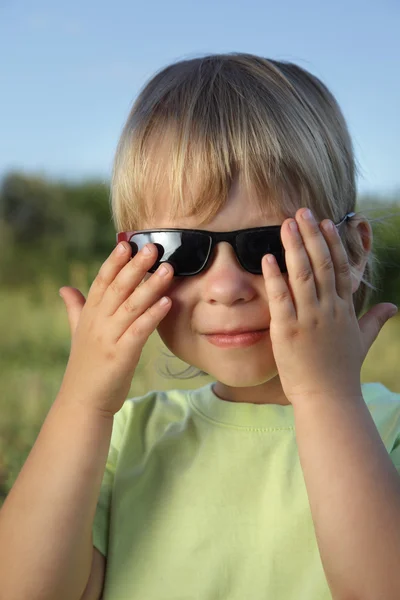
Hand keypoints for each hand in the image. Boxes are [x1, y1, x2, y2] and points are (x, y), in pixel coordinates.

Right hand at [58, 242, 173, 416]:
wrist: (83, 401)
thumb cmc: (85, 365)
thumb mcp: (77, 332)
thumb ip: (75, 307)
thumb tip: (65, 288)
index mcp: (89, 315)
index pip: (101, 282)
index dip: (114, 263)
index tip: (126, 244)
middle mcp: (98, 323)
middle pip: (118, 288)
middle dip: (135, 267)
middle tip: (153, 248)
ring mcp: (109, 338)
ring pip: (131, 306)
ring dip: (150, 286)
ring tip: (168, 269)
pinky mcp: (122, 354)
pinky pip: (139, 330)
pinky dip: (153, 315)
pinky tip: (167, 302)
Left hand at [261, 207, 396, 405]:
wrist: (328, 399)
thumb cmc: (342, 370)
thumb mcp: (362, 341)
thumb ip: (375, 320)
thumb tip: (394, 307)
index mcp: (344, 309)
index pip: (339, 268)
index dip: (332, 243)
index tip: (325, 223)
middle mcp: (328, 309)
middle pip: (321, 264)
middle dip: (311, 235)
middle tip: (301, 212)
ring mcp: (309, 319)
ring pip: (302, 275)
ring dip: (293, 247)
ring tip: (285, 224)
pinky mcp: (288, 331)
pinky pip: (281, 298)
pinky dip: (274, 276)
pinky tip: (268, 257)